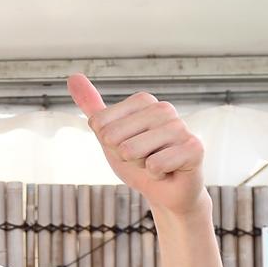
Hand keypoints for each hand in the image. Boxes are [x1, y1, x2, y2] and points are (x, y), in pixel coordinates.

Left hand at [68, 74, 205, 214]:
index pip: (99, 124)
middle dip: (122, 156)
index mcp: (143, 101)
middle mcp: (164, 109)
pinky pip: (153, 165)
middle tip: (142, 157)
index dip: (108, 144)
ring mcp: (181, 127)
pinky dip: (155, 175)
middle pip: (111, 137)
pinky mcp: (194, 148)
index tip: (127, 146)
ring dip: (139, 165)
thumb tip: (73, 76)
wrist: (167, 191)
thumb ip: (92, 107)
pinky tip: (168, 171)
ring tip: (154, 164)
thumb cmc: (138, 160)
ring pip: (130, 151)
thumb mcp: (108, 133)